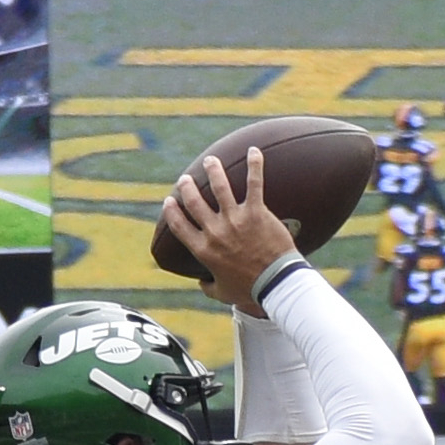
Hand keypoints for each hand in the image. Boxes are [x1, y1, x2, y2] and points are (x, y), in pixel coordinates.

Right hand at [161, 149, 301, 311]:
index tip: (169, 201)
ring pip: (219, 187)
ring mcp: (235, 220)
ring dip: (213, 170)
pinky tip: (254, 150)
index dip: (172, 211)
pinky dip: (255, 165)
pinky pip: (254, 183)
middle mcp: (215, 232)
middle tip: (187, 178)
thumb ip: (208, 287)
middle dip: (188, 187)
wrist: (275, 283)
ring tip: (211, 161)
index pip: (180, 226)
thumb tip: (201, 283)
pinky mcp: (256, 212)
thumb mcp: (222, 293)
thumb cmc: (250, 290)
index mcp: (204, 250)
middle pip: (195, 203)